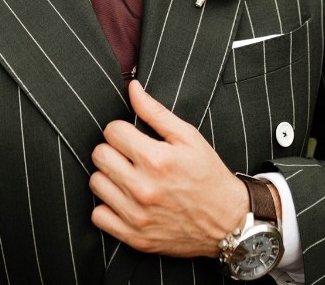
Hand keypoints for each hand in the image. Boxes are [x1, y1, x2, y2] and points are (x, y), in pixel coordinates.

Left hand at [89, 79, 248, 256]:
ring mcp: (138, 215)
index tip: (132, 136)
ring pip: (96, 183)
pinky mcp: (135, 237)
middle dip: (112, 150)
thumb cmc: (208, 174)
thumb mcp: (187, 136)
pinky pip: (98, 217)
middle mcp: (143, 188)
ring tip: (127, 176)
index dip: (121, 129)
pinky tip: (123, 199)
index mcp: (156, 159)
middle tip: (129, 155)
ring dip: (108, 176)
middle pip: (99, 155)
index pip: (112, 131)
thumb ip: (154, 111)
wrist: (228, 222)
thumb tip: (132, 88)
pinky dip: (107, 207)